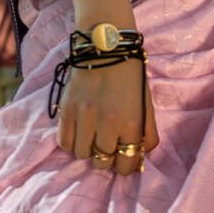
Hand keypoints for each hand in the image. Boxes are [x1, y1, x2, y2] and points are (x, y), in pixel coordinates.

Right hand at [56, 56, 158, 174]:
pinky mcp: (66, 110)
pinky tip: (80, 132)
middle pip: (103, 162)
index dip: (126, 165)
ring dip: (89, 149)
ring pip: (82, 155)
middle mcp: (107, 124)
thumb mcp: (147, 103)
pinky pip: (64, 143)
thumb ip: (148, 132)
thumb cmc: (131, 75)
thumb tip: (141, 156)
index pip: (126, 164)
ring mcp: (84, 117)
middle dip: (108, 157)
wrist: (106, 47)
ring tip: (94, 136)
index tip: (124, 158)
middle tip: (109, 144)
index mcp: (131, 123)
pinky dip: (72, 142)